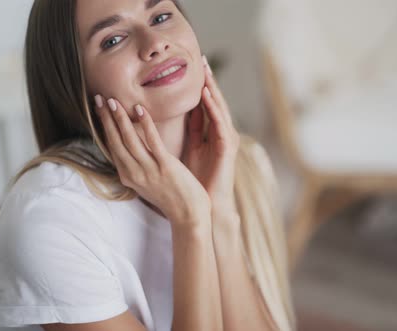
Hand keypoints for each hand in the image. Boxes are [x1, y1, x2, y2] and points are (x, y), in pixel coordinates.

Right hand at [94, 95, 210, 225]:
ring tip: (114, 100)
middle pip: (116, 141)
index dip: (104, 127)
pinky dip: (145, 124)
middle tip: (100, 98)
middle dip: (106, 118)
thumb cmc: (171, 199)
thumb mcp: (147, 184)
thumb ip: (138, 168)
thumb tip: (132, 153)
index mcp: (128, 176)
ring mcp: (148, 170)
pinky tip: (140, 109)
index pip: (112, 147)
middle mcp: (134, 173)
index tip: (100, 110)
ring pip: (129, 138)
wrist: (189, 216)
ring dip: (120, 118)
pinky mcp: (165, 166)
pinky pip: (152, 141)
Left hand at [182, 55, 239, 215]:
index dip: (198, 86)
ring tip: (205, 70)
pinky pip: (219, 123)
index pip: (205, 105)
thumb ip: (187, 132)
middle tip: (202, 59)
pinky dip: (213, 108)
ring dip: (212, 89)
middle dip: (208, 81)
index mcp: (211, 134)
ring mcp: (226, 139)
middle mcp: (221, 134)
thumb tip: (170, 116)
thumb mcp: (189, 150)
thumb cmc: (196, 181)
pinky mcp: (227, 148)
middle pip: (214, 102)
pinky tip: (206, 94)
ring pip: (219, 108)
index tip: (190, 67)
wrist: (207, 205)